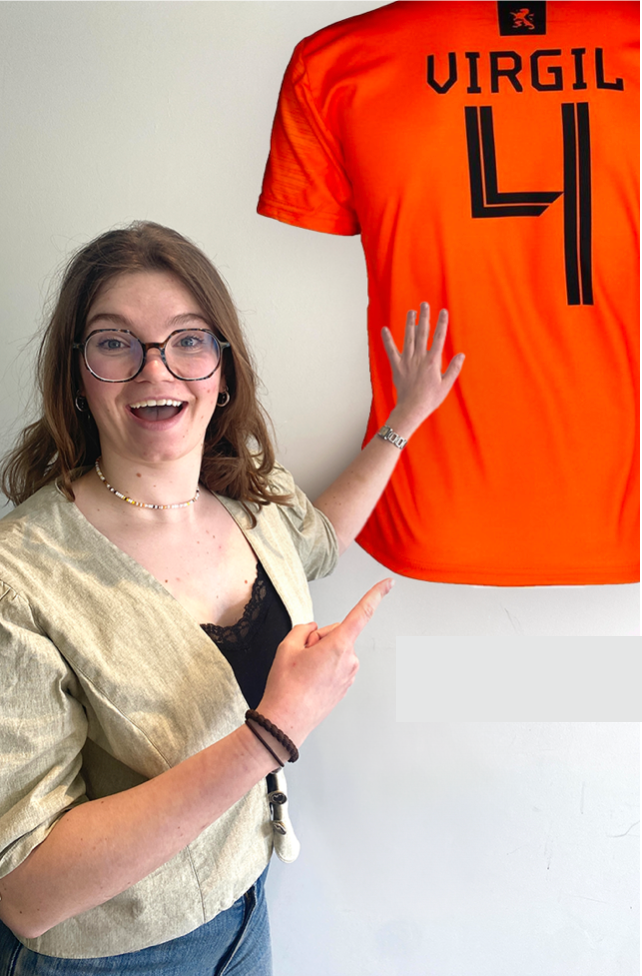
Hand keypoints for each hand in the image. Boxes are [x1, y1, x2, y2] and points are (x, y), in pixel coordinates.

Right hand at [258, 579, 393, 745]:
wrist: (286, 723)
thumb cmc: (286, 688)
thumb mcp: (286, 646)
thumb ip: (304, 629)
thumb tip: (314, 631)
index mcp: (339, 646)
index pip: (361, 613)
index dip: (375, 595)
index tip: (388, 583)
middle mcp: (350, 660)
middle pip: (335, 632)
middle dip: (318, 639)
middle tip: (300, 658)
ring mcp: (350, 674)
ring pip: (335, 649)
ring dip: (320, 654)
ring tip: (303, 673)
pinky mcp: (346, 685)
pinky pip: (335, 664)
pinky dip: (323, 667)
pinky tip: (309, 680)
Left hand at [382, 303, 464, 433]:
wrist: (412, 408)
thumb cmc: (430, 399)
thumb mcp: (446, 385)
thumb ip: (454, 368)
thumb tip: (461, 355)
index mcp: (433, 361)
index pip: (439, 337)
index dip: (442, 323)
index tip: (443, 311)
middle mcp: (419, 358)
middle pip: (423, 333)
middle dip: (424, 317)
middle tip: (424, 304)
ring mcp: (407, 361)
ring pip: (408, 338)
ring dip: (410, 323)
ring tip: (411, 312)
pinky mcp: (397, 366)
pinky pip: (391, 351)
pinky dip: (387, 340)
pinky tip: (384, 329)